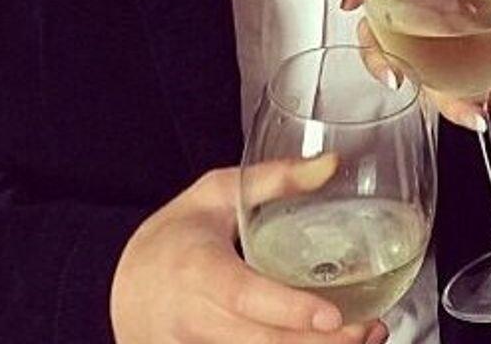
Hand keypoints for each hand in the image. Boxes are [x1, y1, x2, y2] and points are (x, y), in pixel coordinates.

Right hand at [110, 160, 388, 343]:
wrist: (121, 286)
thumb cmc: (175, 233)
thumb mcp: (216, 192)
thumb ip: (274, 178)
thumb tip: (331, 164)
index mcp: (196, 268)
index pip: (243, 295)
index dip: (288, 310)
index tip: (331, 315)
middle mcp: (191, 319)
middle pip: (261, 343)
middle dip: (319, 343)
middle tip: (369, 326)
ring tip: (366, 335)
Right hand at [340, 0, 490, 131]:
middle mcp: (427, 15)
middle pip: (378, 29)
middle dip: (378, 55)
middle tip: (397, 73)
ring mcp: (432, 51)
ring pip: (405, 71)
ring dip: (433, 94)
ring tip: (469, 103)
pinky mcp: (446, 82)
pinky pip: (438, 99)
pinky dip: (461, 108)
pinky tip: (484, 108)